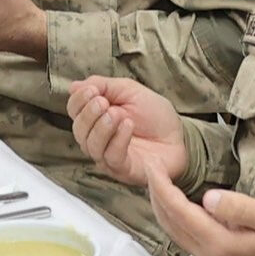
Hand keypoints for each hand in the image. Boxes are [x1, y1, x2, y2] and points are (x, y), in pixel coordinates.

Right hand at [66, 76, 186, 193]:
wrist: (180, 136)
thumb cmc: (155, 115)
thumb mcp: (129, 91)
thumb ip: (103, 86)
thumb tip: (74, 87)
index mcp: (96, 117)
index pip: (74, 111)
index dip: (79, 100)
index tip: (92, 90)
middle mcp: (97, 138)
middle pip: (78, 130)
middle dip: (88, 114)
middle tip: (103, 103)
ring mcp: (108, 156)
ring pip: (91, 145)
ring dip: (102, 127)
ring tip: (116, 114)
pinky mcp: (123, 169)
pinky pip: (111, 157)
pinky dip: (118, 139)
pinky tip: (128, 125)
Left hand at [146, 169, 254, 255]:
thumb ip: (240, 207)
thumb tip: (208, 197)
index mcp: (219, 242)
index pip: (180, 211)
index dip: (163, 186)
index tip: (154, 164)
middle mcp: (207, 253)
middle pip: (170, 221)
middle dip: (156, 192)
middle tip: (151, 165)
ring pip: (172, 228)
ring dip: (160, 203)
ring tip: (156, 178)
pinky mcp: (210, 255)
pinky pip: (180, 233)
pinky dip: (170, 213)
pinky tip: (170, 199)